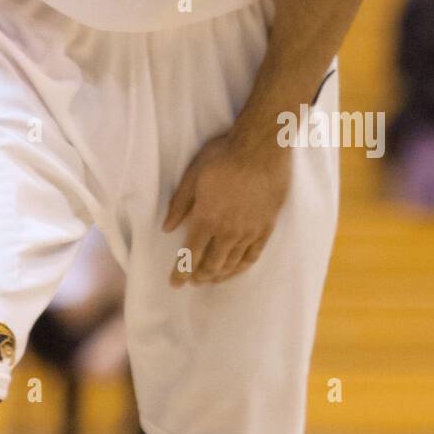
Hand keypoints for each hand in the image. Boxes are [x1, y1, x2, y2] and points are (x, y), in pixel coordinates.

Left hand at [162, 133, 291, 287]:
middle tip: (192, 280)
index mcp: (206, 219)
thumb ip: (179, 204)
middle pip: (212, 264)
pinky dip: (241, 268)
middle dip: (199, 276)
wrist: (261, 149)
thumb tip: (167, 228)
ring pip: (232, 264)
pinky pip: (253, 257)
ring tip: (210, 279)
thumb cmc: (223, 157)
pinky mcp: (266, 228)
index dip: (181, 272)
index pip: (190, 254)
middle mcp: (227, 231)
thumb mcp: (193, 175)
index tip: (175, 284)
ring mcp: (249, 232)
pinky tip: (235, 269)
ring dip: (219, 275)